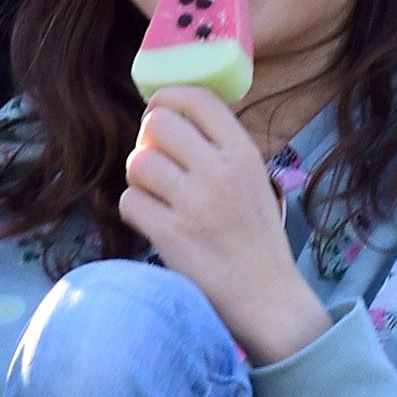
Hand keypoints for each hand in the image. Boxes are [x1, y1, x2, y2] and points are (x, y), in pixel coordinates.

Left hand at [118, 87, 329, 363]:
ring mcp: (195, 204)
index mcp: (244, 154)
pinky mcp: (171, 235)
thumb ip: (221, 149)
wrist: (267, 298)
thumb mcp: (255, 180)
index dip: (168, 97)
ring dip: (139, 178)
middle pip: (157, 124)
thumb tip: (171, 117)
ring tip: (155, 195)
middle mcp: (220, 172)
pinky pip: (129, 202)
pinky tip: (153, 221)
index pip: (198, 98)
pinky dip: (136, 211)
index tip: (159, 111)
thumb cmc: (256, 238)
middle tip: (156, 160)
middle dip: (148, 140)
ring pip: (137, 162)